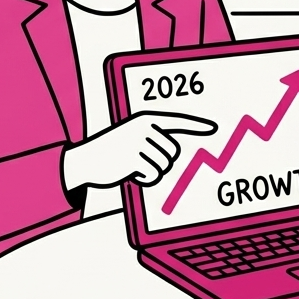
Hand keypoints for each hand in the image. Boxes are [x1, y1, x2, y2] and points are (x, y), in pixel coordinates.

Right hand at [63, 110, 217, 189]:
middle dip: (162, 161)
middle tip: (143, 160)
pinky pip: (153, 175)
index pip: (177, 120)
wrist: (85, 159)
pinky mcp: (133, 159)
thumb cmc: (113, 150)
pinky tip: (130, 173)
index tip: (213, 128)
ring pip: (165, 165)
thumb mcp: (133, 137)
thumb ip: (154, 139)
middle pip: (173, 151)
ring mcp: (139, 142)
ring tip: (135, 165)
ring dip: (152, 171)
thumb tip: (176, 152)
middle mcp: (145, 128)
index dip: (197, 125)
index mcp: (147, 119)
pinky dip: (144, 179)